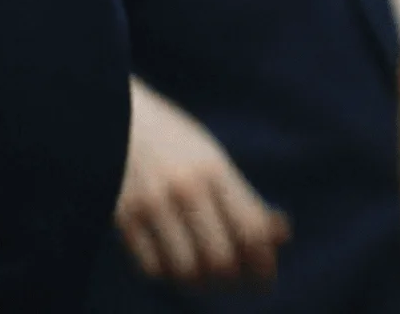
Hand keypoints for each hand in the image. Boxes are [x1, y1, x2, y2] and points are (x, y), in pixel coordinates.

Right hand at [117, 78, 287, 288]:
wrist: (118, 115)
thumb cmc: (174, 141)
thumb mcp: (214, 159)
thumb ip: (245, 198)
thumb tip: (281, 235)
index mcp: (216, 170)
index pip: (251, 230)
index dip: (265, 263)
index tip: (267, 278)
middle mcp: (185, 189)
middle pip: (221, 257)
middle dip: (236, 279)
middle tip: (239, 283)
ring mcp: (151, 205)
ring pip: (186, 269)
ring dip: (202, 283)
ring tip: (210, 280)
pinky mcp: (122, 219)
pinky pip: (152, 268)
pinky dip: (169, 276)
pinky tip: (177, 268)